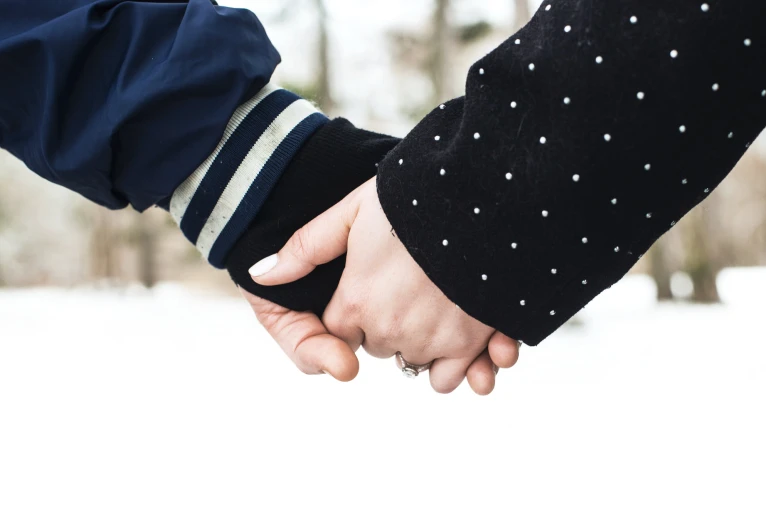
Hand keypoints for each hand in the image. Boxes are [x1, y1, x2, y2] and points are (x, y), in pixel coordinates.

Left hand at [250, 178, 519, 394]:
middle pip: (379, 345)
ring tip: (437, 308)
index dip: (356, 308)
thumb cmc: (414, 196)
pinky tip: (465, 333)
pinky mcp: (472, 342)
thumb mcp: (352, 210)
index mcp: (355, 302)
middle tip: (409, 284)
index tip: (373, 284)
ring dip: (423, 345)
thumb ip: (305, 247)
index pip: (340, 330)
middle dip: (389, 323)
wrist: (483, 192)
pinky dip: (458, 363)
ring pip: (415, 364)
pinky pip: (454, 376)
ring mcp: (432, 339)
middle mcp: (389, 330)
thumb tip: (261, 274)